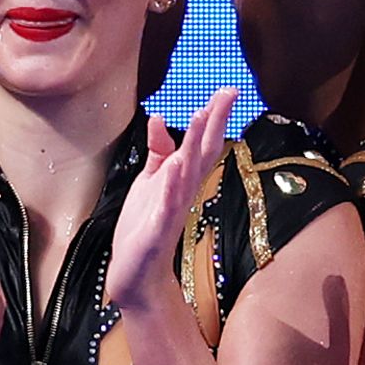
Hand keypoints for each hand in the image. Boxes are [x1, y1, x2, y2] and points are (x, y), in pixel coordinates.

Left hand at [107, 88, 236, 312]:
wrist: (136, 274)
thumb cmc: (144, 226)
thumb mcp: (150, 181)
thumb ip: (158, 151)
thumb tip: (159, 117)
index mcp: (182, 179)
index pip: (204, 144)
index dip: (215, 117)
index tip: (228, 90)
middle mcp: (183, 191)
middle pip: (203, 152)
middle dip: (215, 123)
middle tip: (228, 94)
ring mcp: (172, 210)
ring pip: (187, 173)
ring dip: (195, 145)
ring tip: (202, 116)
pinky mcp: (156, 229)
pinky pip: (166, 205)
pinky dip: (171, 186)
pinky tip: (173, 166)